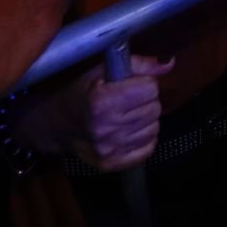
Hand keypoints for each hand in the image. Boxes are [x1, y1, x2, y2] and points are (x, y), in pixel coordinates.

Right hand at [29, 54, 174, 171]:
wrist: (58, 125)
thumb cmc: (82, 93)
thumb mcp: (102, 70)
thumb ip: (138, 65)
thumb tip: (168, 63)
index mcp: (101, 102)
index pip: (150, 89)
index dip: (143, 83)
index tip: (131, 85)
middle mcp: (105, 128)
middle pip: (154, 108)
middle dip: (145, 101)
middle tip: (128, 101)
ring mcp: (109, 149)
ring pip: (154, 128)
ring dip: (145, 120)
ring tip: (127, 115)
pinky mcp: (113, 164)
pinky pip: (149, 148)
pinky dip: (143, 138)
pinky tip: (128, 130)